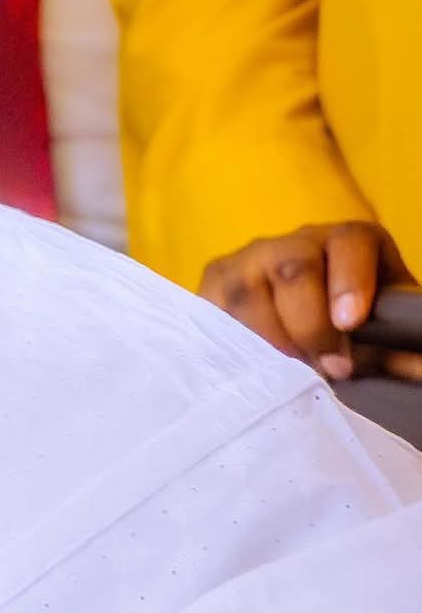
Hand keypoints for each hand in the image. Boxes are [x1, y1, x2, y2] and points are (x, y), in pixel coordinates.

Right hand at [200, 220, 421, 380]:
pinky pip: (213, 312)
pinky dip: (233, 343)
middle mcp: (294, 241)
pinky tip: (253, 364)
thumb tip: (421, 369)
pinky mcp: (212, 283)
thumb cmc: (347, 321)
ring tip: (290, 372)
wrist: (295, 312)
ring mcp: (247, 260)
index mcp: (347, 240)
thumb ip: (397, 343)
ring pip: (246, 295)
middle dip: (310, 327)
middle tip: (329, 368)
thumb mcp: (379, 324)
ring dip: (269, 342)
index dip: (350, 282)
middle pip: (293, 271)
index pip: (349, 245)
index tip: (351, 322)